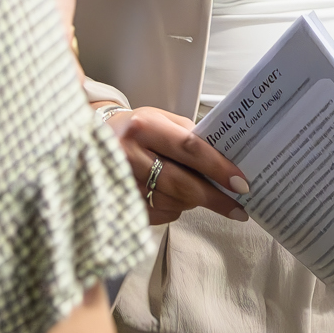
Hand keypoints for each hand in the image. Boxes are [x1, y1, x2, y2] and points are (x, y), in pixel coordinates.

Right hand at [109, 106, 247, 226]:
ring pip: (172, 202)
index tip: (239, 182)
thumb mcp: (161, 119)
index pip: (189, 148)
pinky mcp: (119, 202)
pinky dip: (173, 207)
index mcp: (144, 127)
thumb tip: (224, 159)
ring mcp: (122, 182)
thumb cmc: (135, 130)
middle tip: (237, 207)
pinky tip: (172, 195)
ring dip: (192, 200)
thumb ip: (189, 136)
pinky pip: (160, 213)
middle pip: (182, 183)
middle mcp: (129, 154)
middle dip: (214, 198)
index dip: (217, 167)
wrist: (94, 139)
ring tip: (198, 192)